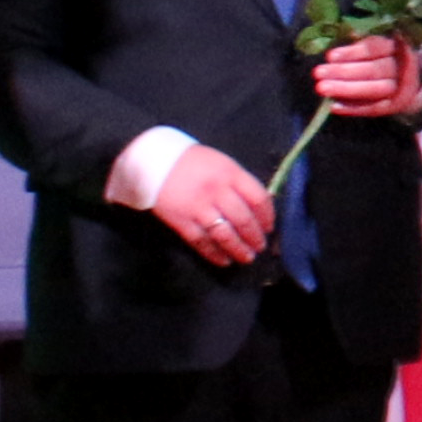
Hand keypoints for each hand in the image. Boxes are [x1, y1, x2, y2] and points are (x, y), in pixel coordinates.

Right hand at [151, 143, 276, 266]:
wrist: (152, 161)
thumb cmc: (191, 162)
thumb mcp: (220, 163)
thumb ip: (238, 182)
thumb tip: (257, 206)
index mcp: (229, 173)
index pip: (258, 198)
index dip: (267, 216)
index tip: (269, 227)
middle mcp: (216, 191)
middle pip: (244, 220)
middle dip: (255, 237)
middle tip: (260, 246)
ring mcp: (198, 208)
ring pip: (225, 235)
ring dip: (239, 249)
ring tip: (247, 257)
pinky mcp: (182, 222)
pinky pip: (202, 243)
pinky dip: (214, 254)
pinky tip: (223, 260)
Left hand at [314, 32, 421, 118]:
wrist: (414, 81)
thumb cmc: (389, 57)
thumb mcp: (381, 44)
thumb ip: (363, 42)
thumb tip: (344, 35)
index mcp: (399, 46)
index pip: (375, 48)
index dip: (353, 52)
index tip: (329, 56)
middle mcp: (403, 68)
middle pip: (374, 70)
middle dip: (344, 72)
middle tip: (318, 73)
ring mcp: (402, 89)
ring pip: (374, 90)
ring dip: (346, 89)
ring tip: (321, 88)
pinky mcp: (395, 106)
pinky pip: (374, 108)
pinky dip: (353, 108)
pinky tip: (334, 106)